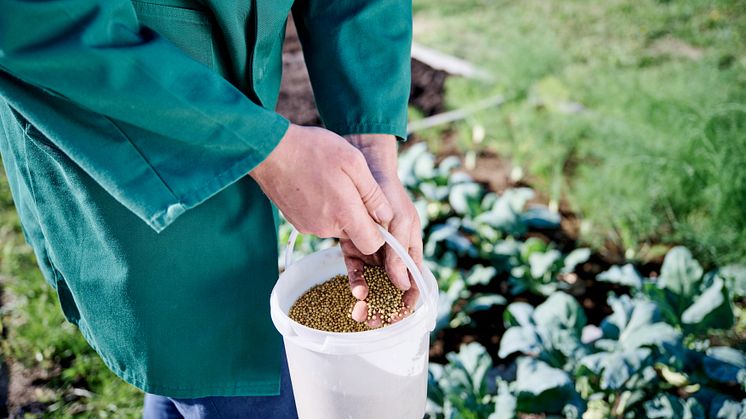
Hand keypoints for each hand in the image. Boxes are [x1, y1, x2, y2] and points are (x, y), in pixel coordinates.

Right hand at [250, 124, 393, 254]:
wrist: (270, 150)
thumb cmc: (313, 150)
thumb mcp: (354, 162)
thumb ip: (373, 193)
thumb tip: (386, 216)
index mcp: (344, 214)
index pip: (372, 245)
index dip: (379, 232)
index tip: (375, 212)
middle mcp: (326, 228)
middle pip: (354, 234)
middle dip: (358, 216)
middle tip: (351, 187)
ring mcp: (309, 227)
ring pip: (336, 227)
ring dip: (340, 210)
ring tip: (331, 182)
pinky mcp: (296, 222)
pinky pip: (319, 221)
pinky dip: (323, 208)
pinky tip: (316, 185)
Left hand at [341, 134, 422, 327]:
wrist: (366, 170)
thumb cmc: (391, 195)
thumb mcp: (400, 222)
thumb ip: (399, 252)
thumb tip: (402, 284)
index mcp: (411, 250)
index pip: (414, 283)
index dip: (408, 303)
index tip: (399, 316)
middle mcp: (393, 255)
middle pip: (391, 289)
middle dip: (384, 308)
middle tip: (374, 321)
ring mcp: (374, 252)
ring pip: (373, 284)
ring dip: (369, 300)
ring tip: (361, 312)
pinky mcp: (354, 247)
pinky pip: (356, 269)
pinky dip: (356, 281)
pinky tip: (355, 290)